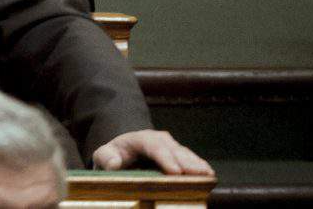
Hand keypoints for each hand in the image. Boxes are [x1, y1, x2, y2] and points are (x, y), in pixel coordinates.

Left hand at [92, 128, 211, 174]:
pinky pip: (190, 160)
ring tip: (208, 175)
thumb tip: (113, 163)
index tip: (175, 172)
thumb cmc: (113, 155)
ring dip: (197, 164)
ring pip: (185, 154)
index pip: (152, 145)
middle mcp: (158, 140)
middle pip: (173, 149)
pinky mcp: (177, 156)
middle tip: (200, 174)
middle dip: (187, 162)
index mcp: (138, 138)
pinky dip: (199, 166)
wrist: (122, 152)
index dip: (165, 158)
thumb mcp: (103, 155)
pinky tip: (209, 175)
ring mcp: (170, 147)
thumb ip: (105, 157)